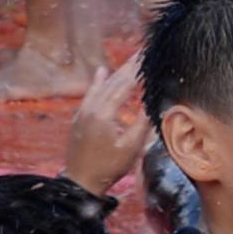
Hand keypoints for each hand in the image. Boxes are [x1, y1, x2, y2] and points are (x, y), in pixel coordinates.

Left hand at [62, 59, 148, 193]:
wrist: (80, 180)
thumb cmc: (109, 166)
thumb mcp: (131, 148)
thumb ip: (142, 124)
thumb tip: (153, 104)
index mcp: (104, 113)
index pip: (123, 86)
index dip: (137, 72)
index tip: (147, 57)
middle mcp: (91, 108)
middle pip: (112, 82)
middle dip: (127, 67)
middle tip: (140, 53)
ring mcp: (83, 111)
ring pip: (100, 86)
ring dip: (115, 72)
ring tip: (127, 61)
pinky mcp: (79, 117)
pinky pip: (90, 93)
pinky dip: (97, 82)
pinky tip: (100, 72)